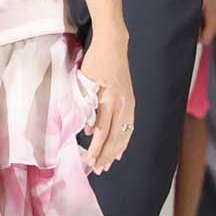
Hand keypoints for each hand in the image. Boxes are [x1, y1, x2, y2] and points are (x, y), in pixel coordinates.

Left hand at [78, 32, 135, 173]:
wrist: (114, 44)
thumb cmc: (96, 61)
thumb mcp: (85, 81)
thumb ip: (86, 106)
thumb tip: (89, 130)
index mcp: (110, 99)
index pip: (103, 131)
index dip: (97, 149)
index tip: (90, 162)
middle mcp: (123, 104)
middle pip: (116, 136)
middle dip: (107, 155)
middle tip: (98, 170)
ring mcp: (129, 103)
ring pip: (124, 133)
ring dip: (116, 151)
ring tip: (108, 164)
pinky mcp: (131, 101)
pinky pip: (129, 126)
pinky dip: (124, 140)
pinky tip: (120, 150)